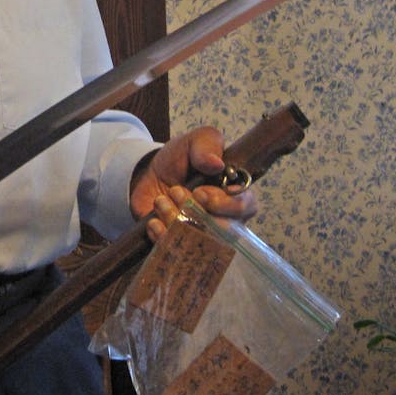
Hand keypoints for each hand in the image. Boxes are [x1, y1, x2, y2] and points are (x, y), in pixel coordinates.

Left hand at [130, 126, 257, 241]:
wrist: (149, 174)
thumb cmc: (180, 159)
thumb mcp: (193, 141)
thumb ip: (207, 144)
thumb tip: (216, 164)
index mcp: (236, 194)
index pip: (246, 207)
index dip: (224, 204)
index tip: (200, 193)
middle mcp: (226, 220)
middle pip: (224, 231)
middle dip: (196, 212)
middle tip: (175, 192)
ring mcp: (204, 236)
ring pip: (199, 243)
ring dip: (176, 221)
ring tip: (161, 201)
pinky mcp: (181, 246)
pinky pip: (177, 253)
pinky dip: (163, 237)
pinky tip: (154, 221)